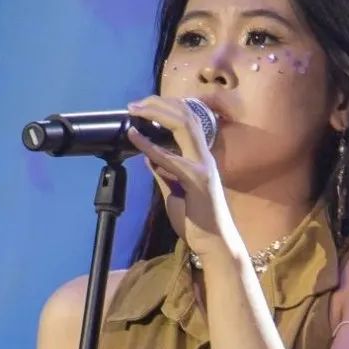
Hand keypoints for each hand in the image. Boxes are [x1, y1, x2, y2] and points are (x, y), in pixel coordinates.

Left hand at [126, 95, 243, 263]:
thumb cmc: (196, 222)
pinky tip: (134, 136)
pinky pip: (171, 158)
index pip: (186, 121)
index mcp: (200, 157)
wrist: (213, 244)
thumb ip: (164, 173)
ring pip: (183, 126)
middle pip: (185, 116)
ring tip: (135, 110)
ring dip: (157, 114)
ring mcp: (203, 167)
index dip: (164, 108)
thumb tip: (149, 156)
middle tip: (134, 103)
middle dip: (159, 103)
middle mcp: (204, 156)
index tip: (141, 106)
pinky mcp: (197, 181)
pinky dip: (150, 145)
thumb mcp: (173, 192)